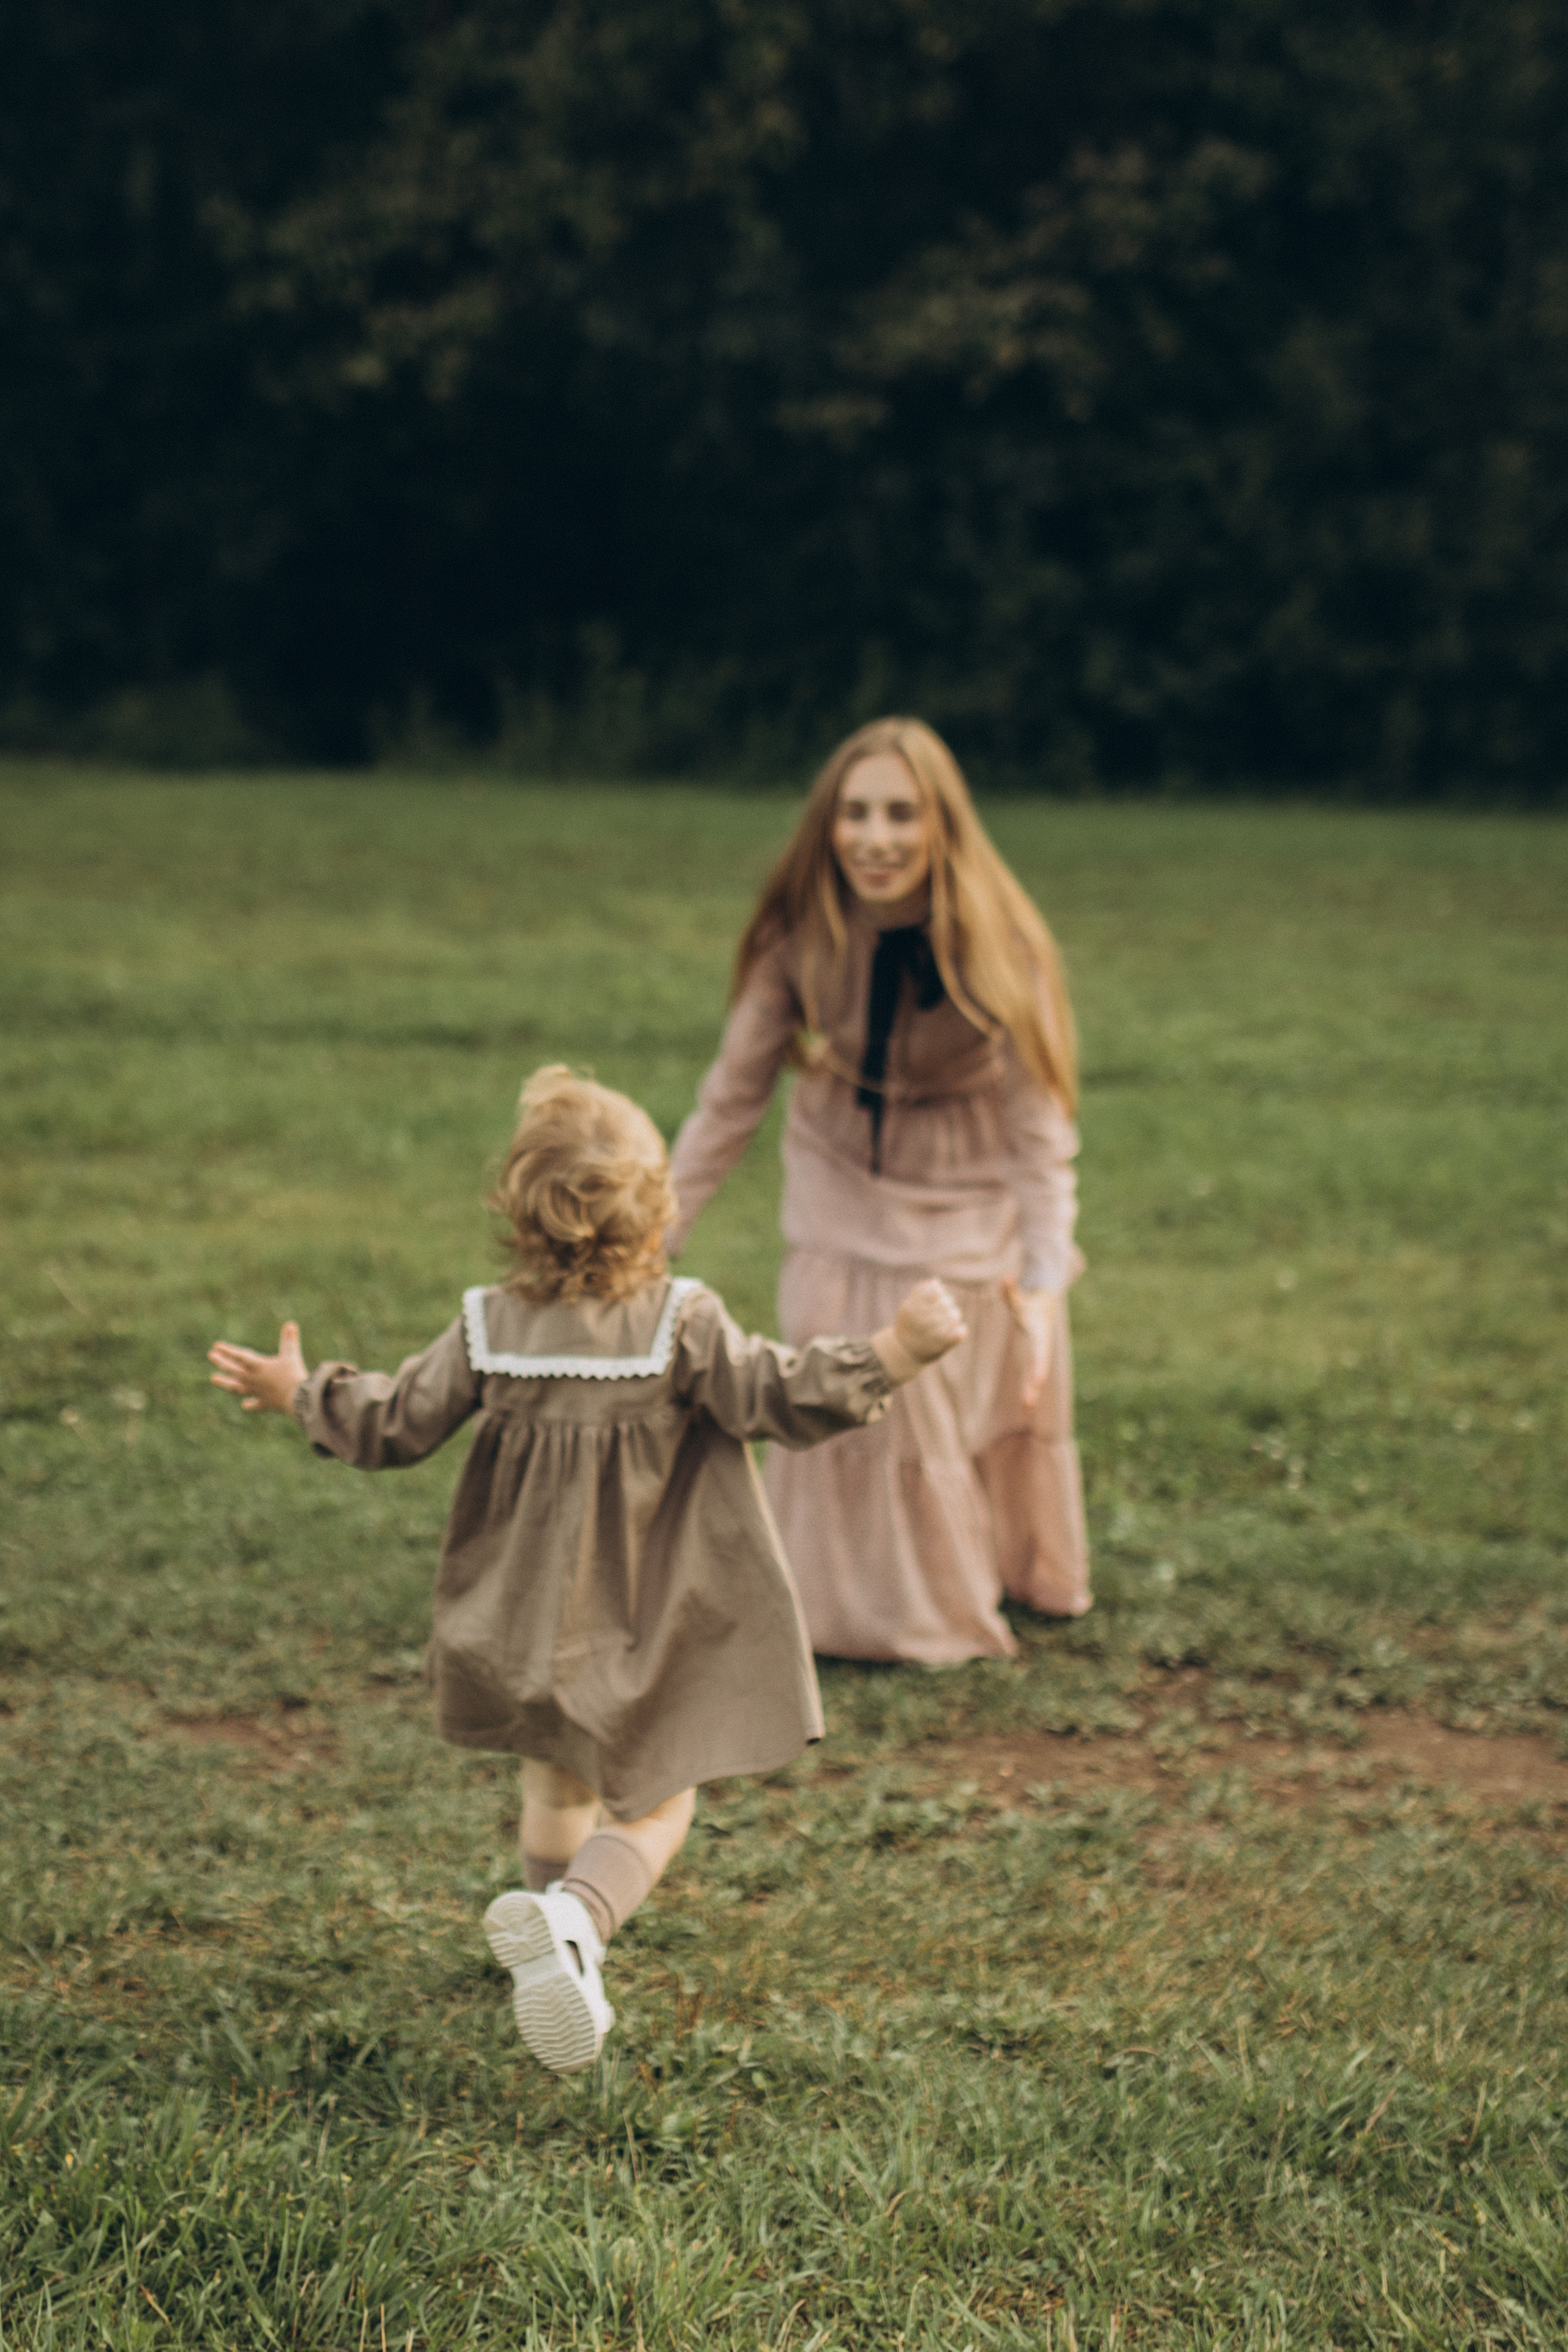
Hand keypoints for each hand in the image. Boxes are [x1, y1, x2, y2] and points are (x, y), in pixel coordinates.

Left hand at [208, 1321, 308, 1414]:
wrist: (297, 1399)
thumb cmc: (293, 1375)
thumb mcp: (291, 1355)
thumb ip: (289, 1340)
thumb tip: (290, 1324)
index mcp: (259, 1367)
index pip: (240, 1357)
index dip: (228, 1351)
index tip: (216, 1346)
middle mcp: (254, 1379)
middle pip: (234, 1370)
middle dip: (222, 1362)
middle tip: (211, 1356)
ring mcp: (258, 1392)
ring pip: (237, 1387)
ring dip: (225, 1382)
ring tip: (213, 1378)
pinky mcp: (266, 1403)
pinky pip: (255, 1404)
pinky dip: (250, 1405)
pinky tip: (245, 1405)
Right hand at [872, 1278, 967, 1384]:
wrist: (903, 1352)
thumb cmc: (908, 1325)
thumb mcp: (907, 1307)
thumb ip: (919, 1293)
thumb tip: (936, 1282)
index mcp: (910, 1309)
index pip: (934, 1291)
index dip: (938, 1292)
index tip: (937, 1297)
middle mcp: (919, 1321)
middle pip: (945, 1303)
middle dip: (947, 1303)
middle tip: (945, 1308)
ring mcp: (930, 1335)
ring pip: (953, 1315)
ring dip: (954, 1315)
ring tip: (951, 1318)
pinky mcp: (941, 1347)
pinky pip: (958, 1334)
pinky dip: (960, 1331)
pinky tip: (959, 1330)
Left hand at [1001, 1277, 1054, 1409]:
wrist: (1046, 1305)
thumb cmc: (1031, 1302)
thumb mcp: (1021, 1298)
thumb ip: (1011, 1291)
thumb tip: (1005, 1278)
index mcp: (1040, 1334)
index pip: (1040, 1352)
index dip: (1039, 1366)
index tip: (1039, 1381)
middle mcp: (1042, 1347)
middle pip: (1038, 1369)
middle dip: (1033, 1386)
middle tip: (1028, 1403)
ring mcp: (1039, 1355)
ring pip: (1035, 1376)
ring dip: (1031, 1392)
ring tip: (1027, 1410)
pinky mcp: (1034, 1359)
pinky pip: (1031, 1376)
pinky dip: (1029, 1389)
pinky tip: (1026, 1406)